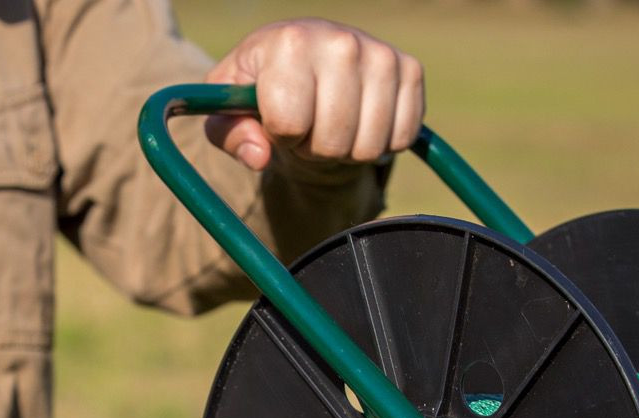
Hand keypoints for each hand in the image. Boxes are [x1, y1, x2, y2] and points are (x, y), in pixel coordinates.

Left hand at [205, 18, 424, 170]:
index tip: (278, 119)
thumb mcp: (228, 112)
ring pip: (368, 146)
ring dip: (346, 150)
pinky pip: (401, 137)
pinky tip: (361, 122)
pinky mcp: (410, 69)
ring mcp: (380, 54)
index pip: (289, 123)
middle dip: (314, 148)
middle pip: (332, 141)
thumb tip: (259, 156)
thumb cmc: (261, 91)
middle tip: (307, 126)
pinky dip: (380, 145)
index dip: (281, 135)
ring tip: (331, 123)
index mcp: (289, 42)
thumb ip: (230, 135)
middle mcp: (340, 40)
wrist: (307, 62)